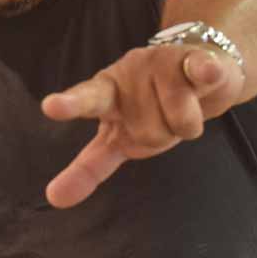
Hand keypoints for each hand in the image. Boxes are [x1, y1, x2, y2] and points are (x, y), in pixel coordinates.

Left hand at [41, 44, 242, 207]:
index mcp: (106, 92)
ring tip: (187, 105)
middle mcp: (130, 72)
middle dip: (163, 137)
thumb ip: (88, 167)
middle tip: (164, 119)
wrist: (200, 69)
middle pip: (149, 133)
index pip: (87, 100)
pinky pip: (201, 72)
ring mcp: (162, 63)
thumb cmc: (154, 107)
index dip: (70, 105)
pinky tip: (204, 73)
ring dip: (190, 124)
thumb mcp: (120, 138)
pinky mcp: (195, 59)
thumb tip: (54, 199)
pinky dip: (205, 73)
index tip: (51, 107)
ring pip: (181, 122)